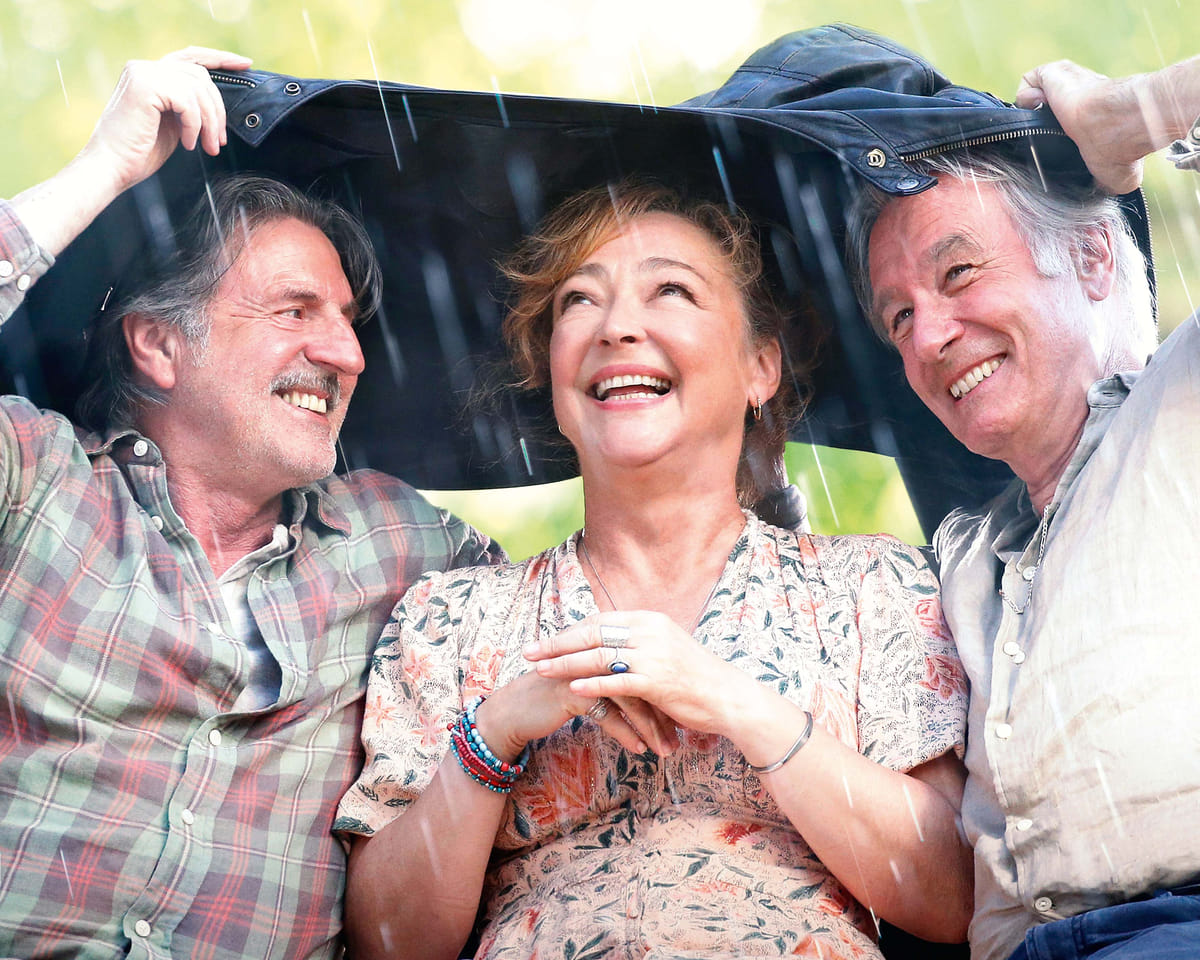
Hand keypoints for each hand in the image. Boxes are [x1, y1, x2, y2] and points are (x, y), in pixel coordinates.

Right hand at [76, 46, 251, 196]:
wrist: (111, 168)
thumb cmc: (139, 153)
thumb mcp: (172, 125)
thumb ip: (188, 107)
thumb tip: (217, 107)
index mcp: (150, 74)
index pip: (191, 58)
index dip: (220, 59)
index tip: (245, 65)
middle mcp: (144, 67)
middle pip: (201, 76)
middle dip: (217, 111)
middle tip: (219, 141)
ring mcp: (142, 73)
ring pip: (198, 89)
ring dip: (209, 122)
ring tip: (207, 147)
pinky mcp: (144, 84)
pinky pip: (187, 101)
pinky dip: (193, 125)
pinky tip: (187, 143)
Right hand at [473, 668, 676, 762]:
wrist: (516, 710)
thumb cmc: (555, 697)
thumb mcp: (590, 683)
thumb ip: (616, 678)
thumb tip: (650, 691)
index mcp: (604, 645)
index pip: (645, 666)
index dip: (665, 692)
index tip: (683, 716)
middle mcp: (596, 652)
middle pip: (641, 680)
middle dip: (664, 712)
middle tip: (680, 738)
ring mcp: (584, 669)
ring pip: (628, 698)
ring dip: (649, 727)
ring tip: (665, 749)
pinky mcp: (571, 690)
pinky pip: (608, 714)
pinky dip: (626, 733)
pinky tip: (639, 748)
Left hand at [524, 612, 753, 739]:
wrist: (729, 697)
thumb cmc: (696, 676)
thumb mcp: (666, 647)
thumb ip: (637, 642)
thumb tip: (606, 643)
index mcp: (648, 620)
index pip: (599, 620)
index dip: (569, 631)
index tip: (545, 639)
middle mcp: (649, 631)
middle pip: (592, 633)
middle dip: (557, 643)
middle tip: (529, 651)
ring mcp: (653, 655)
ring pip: (598, 656)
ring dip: (565, 664)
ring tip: (540, 670)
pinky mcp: (657, 681)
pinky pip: (616, 681)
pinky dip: (592, 685)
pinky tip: (571, 690)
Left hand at [1015, 60, 1152, 193]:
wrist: (1119, 124)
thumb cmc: (1121, 151)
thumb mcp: (1115, 178)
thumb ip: (1099, 184)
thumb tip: (1095, 194)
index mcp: (1094, 119)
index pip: (1067, 126)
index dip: (1052, 139)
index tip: (1049, 152)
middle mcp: (1082, 99)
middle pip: (1048, 111)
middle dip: (1036, 128)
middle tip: (1036, 142)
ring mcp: (1070, 84)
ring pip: (1038, 93)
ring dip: (1030, 112)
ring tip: (1037, 126)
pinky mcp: (1058, 73)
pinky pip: (1031, 80)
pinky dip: (1026, 96)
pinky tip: (1037, 108)